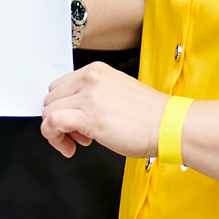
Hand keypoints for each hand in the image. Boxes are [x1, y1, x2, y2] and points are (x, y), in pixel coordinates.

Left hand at [42, 61, 169, 159]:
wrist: (170, 126)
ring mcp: (88, 95)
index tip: (73, 122)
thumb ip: (93, 96)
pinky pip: (52, 123)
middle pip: (51, 99)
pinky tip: (69, 147)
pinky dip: (54, 138)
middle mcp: (90, 78)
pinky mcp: (88, 115)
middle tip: (78, 135)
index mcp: (96, 71)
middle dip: (60, 120)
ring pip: (49, 111)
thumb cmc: (151, 117)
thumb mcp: (116, 94)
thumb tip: (73, 111)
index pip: (60, 86)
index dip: (64, 108)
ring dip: (58, 132)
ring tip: (79, 142)